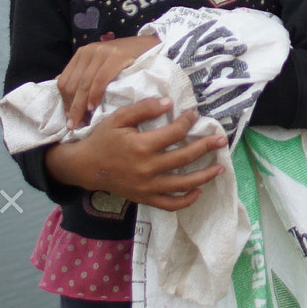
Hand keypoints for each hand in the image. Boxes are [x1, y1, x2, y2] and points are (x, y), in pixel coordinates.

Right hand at [44, 97, 227, 211]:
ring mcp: (147, 186)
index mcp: (142, 146)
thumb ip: (144, 109)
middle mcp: (147, 168)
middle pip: (184, 157)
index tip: (194, 115)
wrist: (84, 167)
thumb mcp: (119, 118)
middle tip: (222, 139)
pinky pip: (169, 204)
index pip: (175, 133)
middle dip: (206, 147)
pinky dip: (186, 201)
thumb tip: (169, 103)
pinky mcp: (144, 197)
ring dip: (204, 176)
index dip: (188, 122)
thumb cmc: (102, 139)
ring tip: (220, 167)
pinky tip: (198, 191)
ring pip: (182, 184)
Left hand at [58, 35, 159, 128]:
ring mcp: (102, 52)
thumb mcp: (99, 62)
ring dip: (81, 106)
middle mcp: (89, 51)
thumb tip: (58, 82)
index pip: (64, 82)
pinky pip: (100, 80)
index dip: (65, 103)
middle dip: (72, 108)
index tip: (69, 119)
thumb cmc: (124, 57)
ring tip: (83, 122)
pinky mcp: (116, 56)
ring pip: (84, 84)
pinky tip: (94, 107)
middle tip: (75, 125)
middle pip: (72, 85)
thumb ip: (83, 71)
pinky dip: (95, 95)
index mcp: (82, 53)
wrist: (148, 44)